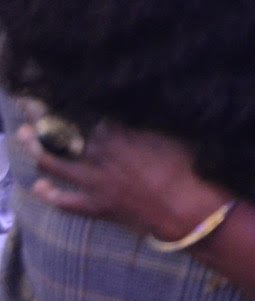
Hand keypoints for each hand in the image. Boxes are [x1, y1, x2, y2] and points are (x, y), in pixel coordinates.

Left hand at [17, 122, 228, 241]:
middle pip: (60, 133)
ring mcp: (94, 182)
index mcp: (116, 134)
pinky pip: (65, 202)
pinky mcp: (96, 207)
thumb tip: (134, 104)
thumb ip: (146, 120)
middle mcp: (98, 155)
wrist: (184, 209)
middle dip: (41, 118)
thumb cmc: (185, 167)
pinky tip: (39, 187)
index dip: (67, 101)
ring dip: (35, 149)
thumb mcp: (170, 133)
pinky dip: (50, 195)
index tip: (56, 90)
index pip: (83, 113)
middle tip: (26, 104)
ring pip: (53, 163)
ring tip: (22, 135)